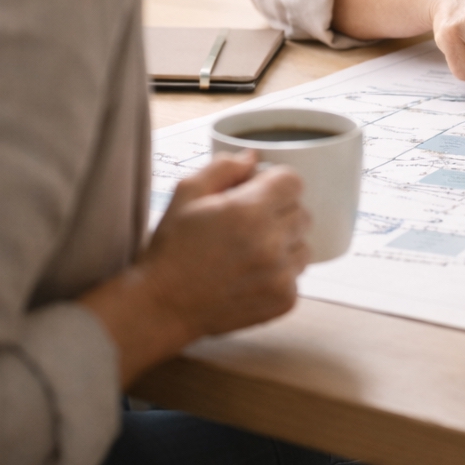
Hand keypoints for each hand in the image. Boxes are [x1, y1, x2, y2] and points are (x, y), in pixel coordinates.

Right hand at [80, 151, 309, 386]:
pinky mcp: (284, 300)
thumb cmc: (172, 249)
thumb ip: (223, 167)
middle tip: (250, 225)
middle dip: (280, 213)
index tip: (259, 194)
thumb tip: (253, 158)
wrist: (161, 307)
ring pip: (304, 244)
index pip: (293, 182)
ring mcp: (280, 275)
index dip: (275, 184)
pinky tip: (252, 275)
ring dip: (285, 245)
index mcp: (249, 211)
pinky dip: (281, 274)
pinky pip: (298, 275)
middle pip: (302, 212)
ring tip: (251, 252)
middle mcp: (270, 243)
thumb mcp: (186, 194)